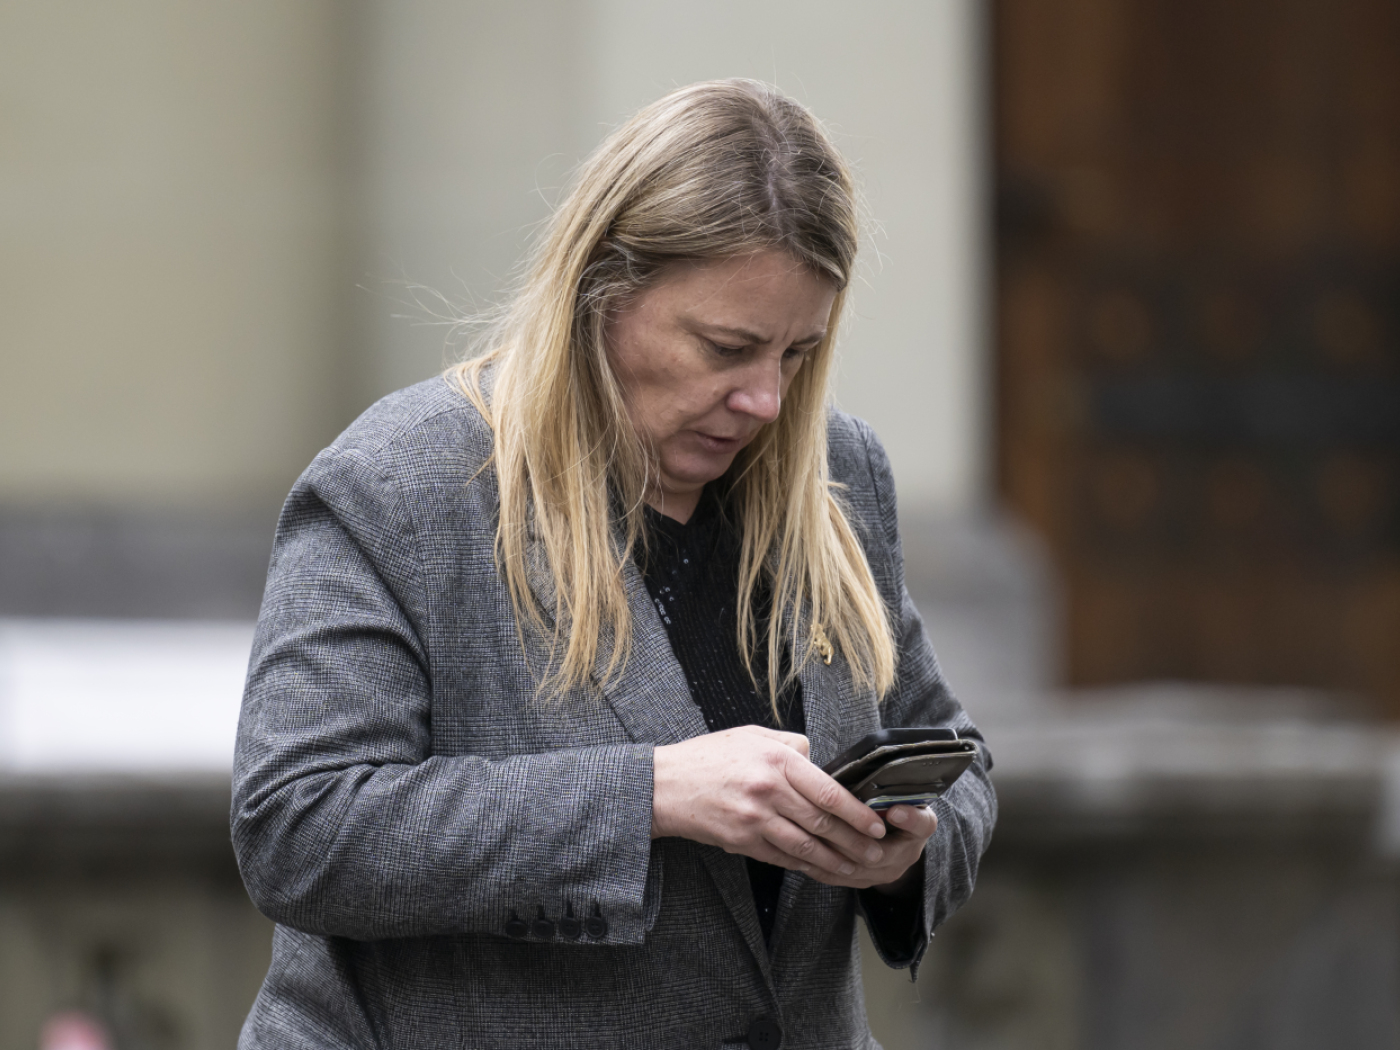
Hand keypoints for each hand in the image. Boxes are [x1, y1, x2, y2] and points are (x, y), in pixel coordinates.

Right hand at [651, 726, 934, 888]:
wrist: (664, 786)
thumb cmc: (707, 757)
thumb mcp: (750, 735)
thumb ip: (789, 744)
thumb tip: (817, 758)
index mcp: (775, 760)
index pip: (827, 790)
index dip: (856, 811)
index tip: (876, 823)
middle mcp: (768, 790)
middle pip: (822, 822)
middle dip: (854, 840)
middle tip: (876, 851)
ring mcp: (754, 819)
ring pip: (805, 845)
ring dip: (834, 860)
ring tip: (855, 867)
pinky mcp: (741, 841)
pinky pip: (782, 857)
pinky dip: (805, 865)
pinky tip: (820, 869)